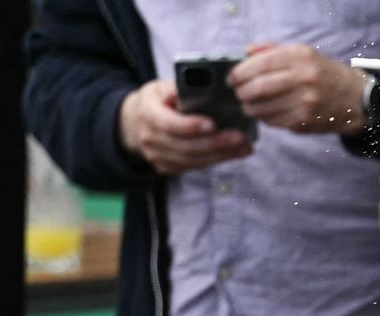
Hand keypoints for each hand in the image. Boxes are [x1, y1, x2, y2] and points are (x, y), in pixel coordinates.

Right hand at [118, 79, 252, 174]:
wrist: (135, 124)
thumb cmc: (156, 101)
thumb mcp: (161, 87)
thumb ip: (179, 87)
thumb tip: (201, 84)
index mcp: (147, 114)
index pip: (169, 123)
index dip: (190, 125)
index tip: (212, 124)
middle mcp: (150, 139)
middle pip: (186, 146)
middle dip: (215, 143)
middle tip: (240, 137)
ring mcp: (158, 157)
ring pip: (193, 160)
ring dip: (221, 154)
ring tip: (244, 145)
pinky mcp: (168, 167)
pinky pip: (195, 166)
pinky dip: (217, 160)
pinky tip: (235, 152)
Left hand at [228, 43, 367, 134]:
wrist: (353, 98)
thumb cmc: (322, 73)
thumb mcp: (303, 53)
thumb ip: (273, 50)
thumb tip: (246, 53)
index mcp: (300, 57)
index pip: (260, 64)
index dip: (240, 73)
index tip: (232, 78)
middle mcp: (303, 78)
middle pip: (258, 88)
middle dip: (241, 92)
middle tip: (238, 93)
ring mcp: (304, 103)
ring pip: (262, 108)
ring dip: (249, 107)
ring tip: (249, 104)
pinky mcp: (303, 122)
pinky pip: (272, 121)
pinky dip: (263, 117)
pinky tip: (266, 112)